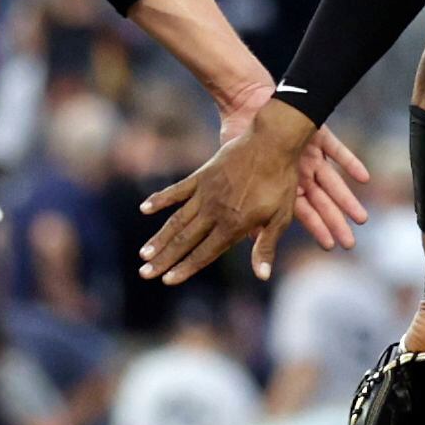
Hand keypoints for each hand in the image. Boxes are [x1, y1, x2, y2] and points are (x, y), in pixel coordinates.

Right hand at [138, 98, 318, 283]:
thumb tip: (261, 276)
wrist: (272, 143)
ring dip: (159, 238)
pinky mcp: (201, 176)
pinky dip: (160, 199)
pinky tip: (144, 208)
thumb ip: (266, 247)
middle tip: (144, 274)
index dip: (185, 268)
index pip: (204, 253)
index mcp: (233, 225)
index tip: (167, 280)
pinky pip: (177, 191)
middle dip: (163, 259)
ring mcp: (205, 193)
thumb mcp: (280, 218)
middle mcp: (214, 212)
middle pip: (184, 241)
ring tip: (143, 253)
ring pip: (177, 221)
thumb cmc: (281, 183)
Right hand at [208, 81, 369, 252]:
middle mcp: (301, 172)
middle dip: (334, 222)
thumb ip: (251, 202)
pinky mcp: (320, 135)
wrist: (246, 102)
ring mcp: (312, 155)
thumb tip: (251, 237)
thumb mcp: (242, 175)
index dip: (316, 227)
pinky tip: (364, 178)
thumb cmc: (242, 139)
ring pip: (332, 181)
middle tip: (350, 243)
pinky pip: (338, 150)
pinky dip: (350, 163)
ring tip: (361, 218)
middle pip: (321, 201)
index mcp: (284, 183)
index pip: (303, 212)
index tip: (329, 246)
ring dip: (346, 199)